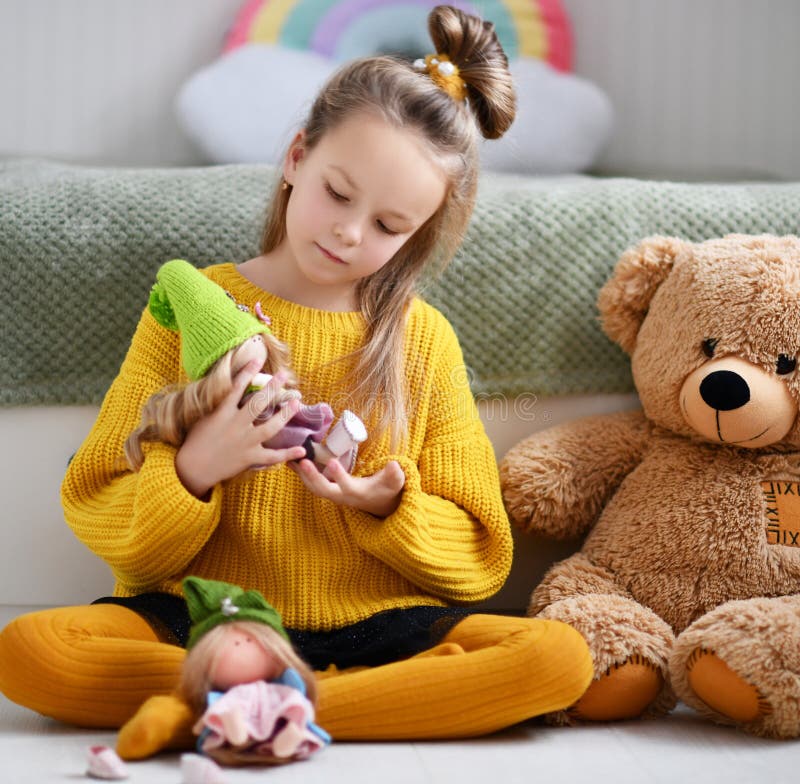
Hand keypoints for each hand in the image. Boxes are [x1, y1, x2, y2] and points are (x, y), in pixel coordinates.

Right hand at [175, 362, 307, 498]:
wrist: (192, 468)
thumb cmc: (195, 440)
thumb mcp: (203, 417)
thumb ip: (218, 405)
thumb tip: (228, 389)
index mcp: (223, 412)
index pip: (236, 387)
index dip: (247, 372)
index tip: (258, 359)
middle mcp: (236, 425)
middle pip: (258, 404)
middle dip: (272, 388)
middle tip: (284, 375)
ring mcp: (245, 442)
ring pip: (270, 427)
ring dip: (285, 415)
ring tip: (297, 404)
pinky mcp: (250, 457)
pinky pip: (272, 456)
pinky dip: (288, 454)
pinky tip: (302, 449)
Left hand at [290, 456, 405, 517]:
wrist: (379, 503)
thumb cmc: (386, 490)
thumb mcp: (394, 483)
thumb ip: (395, 475)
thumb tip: (394, 465)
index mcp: (357, 493)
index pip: (346, 486)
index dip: (339, 476)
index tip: (332, 462)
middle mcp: (342, 496)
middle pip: (323, 490)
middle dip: (311, 476)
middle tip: (302, 461)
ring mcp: (334, 494)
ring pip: (314, 488)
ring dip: (302, 475)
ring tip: (290, 459)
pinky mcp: (329, 490)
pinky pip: (312, 484)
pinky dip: (302, 474)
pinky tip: (292, 462)